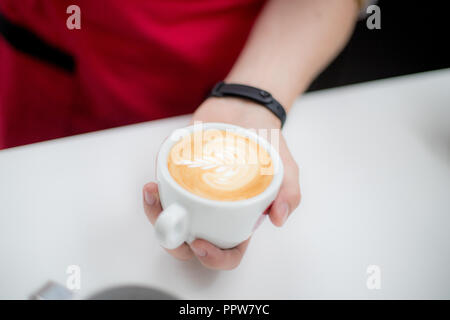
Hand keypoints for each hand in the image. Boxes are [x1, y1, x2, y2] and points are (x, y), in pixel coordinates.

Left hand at [143, 97, 300, 269]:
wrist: (245, 108)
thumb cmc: (265, 142)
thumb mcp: (285, 167)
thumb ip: (288, 192)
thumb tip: (277, 219)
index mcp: (238, 218)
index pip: (228, 250)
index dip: (214, 257)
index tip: (201, 244)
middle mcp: (213, 210)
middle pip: (189, 242)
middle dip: (174, 241)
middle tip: (172, 223)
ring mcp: (193, 193)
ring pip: (170, 219)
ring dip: (155, 215)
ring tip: (153, 196)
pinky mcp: (178, 174)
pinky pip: (161, 191)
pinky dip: (153, 193)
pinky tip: (152, 185)